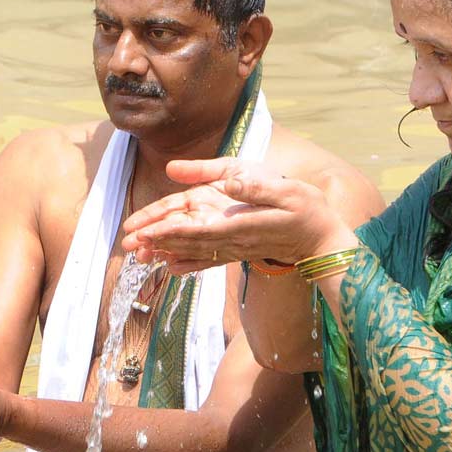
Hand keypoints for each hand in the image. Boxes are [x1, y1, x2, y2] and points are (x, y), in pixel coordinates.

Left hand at [121, 157, 356, 273]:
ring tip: (140, 255)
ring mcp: (237, 249)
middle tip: (128, 244)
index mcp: (241, 224)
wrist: (323, 239)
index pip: (197, 228)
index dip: (168, 230)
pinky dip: (188, 263)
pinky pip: (209, 259)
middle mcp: (234, 241)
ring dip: (166, 252)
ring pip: (194, 252)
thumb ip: (255, 188)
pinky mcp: (240, 251)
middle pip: (188, 242)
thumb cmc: (308, 210)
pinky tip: (171, 268)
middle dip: (157, 242)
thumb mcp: (286, 191)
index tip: (145, 231)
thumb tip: (227, 183)